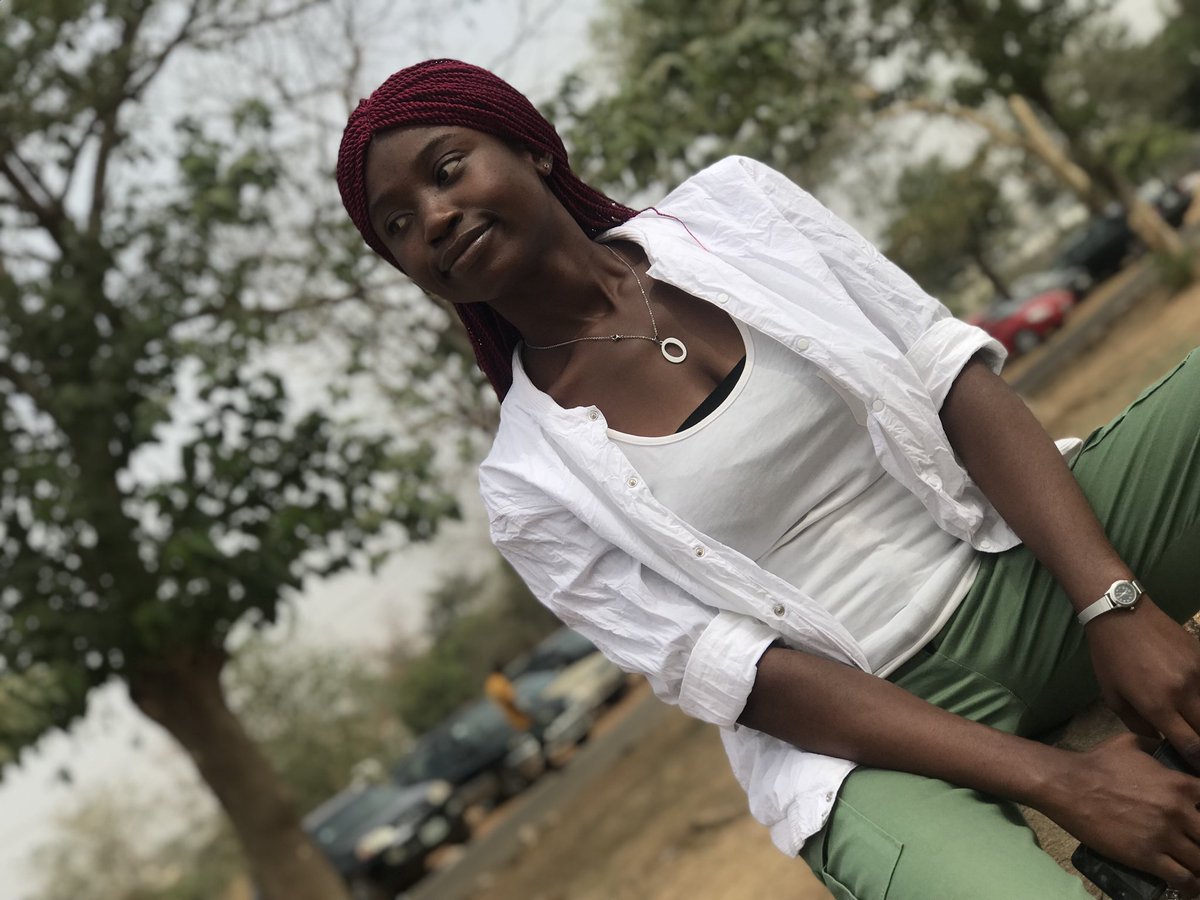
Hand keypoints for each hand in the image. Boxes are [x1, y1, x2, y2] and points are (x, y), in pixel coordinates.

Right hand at [1042, 733, 1199, 891]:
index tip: (1197, 820)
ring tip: (1192, 865)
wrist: (1067, 786)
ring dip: (1198, 864)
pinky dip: (1189, 885)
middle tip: (1193, 842)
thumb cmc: (1096, 763)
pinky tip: (1186, 884)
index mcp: (1179, 785)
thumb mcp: (1130, 743)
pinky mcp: (1146, 857)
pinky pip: (1182, 879)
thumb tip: (1164, 747)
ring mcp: (1163, 837)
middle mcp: (1177, 812)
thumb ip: (1155, 747)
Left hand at [1087, 598, 1199, 766]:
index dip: (1198, 762)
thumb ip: (1138, 724)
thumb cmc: (1110, 656)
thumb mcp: (1112, 695)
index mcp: (1157, 705)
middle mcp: (1184, 692)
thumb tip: (1161, 740)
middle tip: (1195, 748)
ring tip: (1192, 722)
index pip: (1191, 746)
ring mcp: (1199, 674)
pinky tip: (1195, 704)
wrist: (1120, 613)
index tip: (1197, 769)